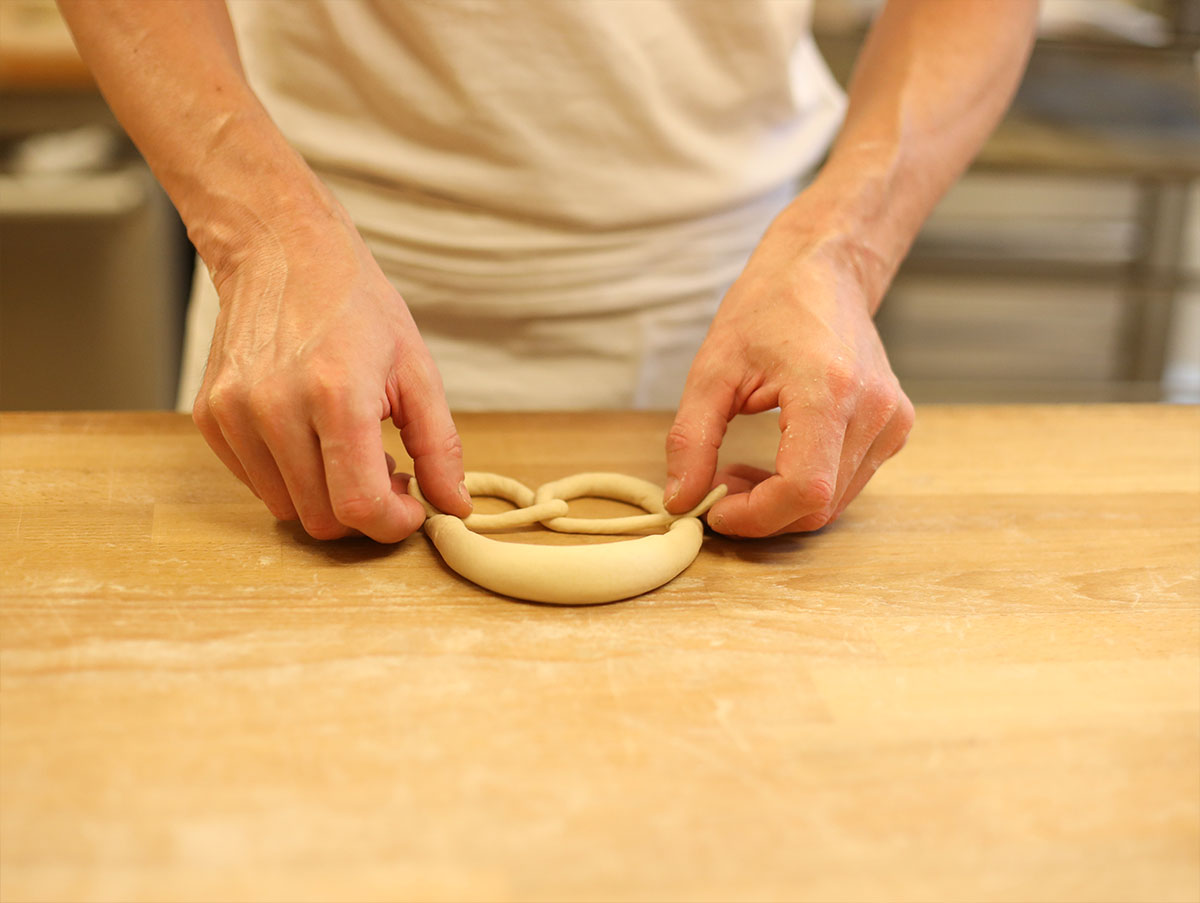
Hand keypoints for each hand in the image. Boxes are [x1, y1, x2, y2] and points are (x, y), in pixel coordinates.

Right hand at [192, 202, 469, 541]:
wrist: (284, 251)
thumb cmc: (358, 306)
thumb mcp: (417, 370)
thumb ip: (439, 446)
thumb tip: (454, 506)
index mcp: (335, 395)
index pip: (357, 506)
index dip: (391, 524)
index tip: (410, 507)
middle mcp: (274, 409)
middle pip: (321, 518)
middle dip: (363, 511)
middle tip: (386, 470)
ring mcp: (234, 414)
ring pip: (285, 508)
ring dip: (325, 496)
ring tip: (349, 448)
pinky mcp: (210, 416)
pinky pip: (256, 482)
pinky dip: (291, 477)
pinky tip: (312, 437)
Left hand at [663, 225, 913, 536]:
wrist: (825, 270)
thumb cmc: (769, 308)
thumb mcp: (712, 369)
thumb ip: (691, 439)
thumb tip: (681, 499)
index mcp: (830, 390)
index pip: (804, 490)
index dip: (756, 516)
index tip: (715, 509)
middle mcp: (874, 411)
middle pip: (818, 506)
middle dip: (761, 513)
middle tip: (718, 485)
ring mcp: (892, 422)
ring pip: (833, 504)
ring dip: (780, 504)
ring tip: (740, 470)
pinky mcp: (896, 428)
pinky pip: (846, 484)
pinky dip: (804, 489)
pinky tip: (774, 460)